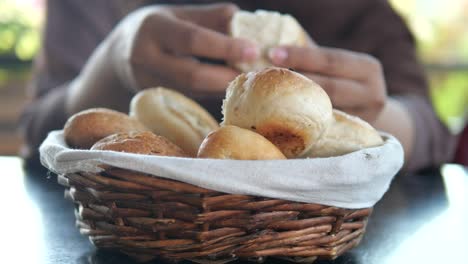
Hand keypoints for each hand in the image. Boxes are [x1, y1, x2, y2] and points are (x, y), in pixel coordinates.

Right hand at [111, 3, 258, 95]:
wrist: (118, 54)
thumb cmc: (157, 27)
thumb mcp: (179, 14)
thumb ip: (210, 18)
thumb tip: (243, 22)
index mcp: (153, 28)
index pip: (192, 40)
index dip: (225, 47)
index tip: (253, 49)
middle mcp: (145, 58)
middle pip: (192, 75)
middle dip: (227, 75)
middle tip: (255, 71)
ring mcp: (148, 84)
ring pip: (194, 91)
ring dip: (224, 86)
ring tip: (248, 78)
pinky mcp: (156, 100)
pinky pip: (191, 97)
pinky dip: (213, 91)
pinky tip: (229, 85)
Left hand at [268, 44, 386, 122]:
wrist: (368, 111)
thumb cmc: (342, 81)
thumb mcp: (336, 66)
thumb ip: (312, 56)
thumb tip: (273, 48)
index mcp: (367, 69)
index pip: (330, 60)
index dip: (301, 56)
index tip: (273, 53)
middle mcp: (372, 94)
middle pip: (329, 88)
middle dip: (296, 81)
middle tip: (266, 76)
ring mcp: (365, 119)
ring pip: (326, 111)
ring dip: (296, 104)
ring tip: (270, 96)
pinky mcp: (353, 137)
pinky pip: (323, 129)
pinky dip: (302, 122)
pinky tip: (281, 116)